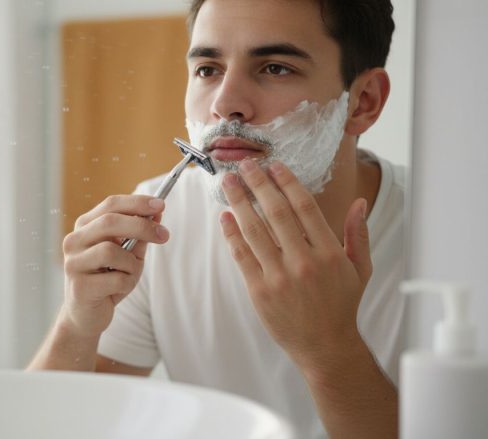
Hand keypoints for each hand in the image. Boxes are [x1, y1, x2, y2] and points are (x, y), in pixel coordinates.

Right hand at [60, 195, 168, 337]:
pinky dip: (127, 284)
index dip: (137, 203)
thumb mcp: (129, 255)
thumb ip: (140, 235)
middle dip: (142, 226)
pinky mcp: (80, 287)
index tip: (161, 204)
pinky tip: (118, 290)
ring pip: (112, 251)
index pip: (111, 205)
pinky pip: (116, 279)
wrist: (86, 316)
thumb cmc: (108, 280)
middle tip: (164, 235)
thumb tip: (157, 213)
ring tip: (128, 274)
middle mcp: (74, 241)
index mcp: (85, 227)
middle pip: (110, 222)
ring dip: (131, 264)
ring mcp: (73, 263)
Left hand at [219, 159, 370, 370]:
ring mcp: (280, 277)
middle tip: (244, 165)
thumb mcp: (360, 269)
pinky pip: (242, 256)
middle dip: (258, 184)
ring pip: (255, 230)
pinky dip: (231, 234)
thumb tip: (359, 202)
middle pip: (276, 212)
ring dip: (239, 202)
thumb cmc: (342, 305)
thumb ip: (358, 234)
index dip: (286, 182)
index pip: (304, 207)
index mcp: (329, 252)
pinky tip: (225, 216)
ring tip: (228, 182)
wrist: (325, 346)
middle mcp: (304, 262)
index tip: (273, 166)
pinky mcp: (259, 291)